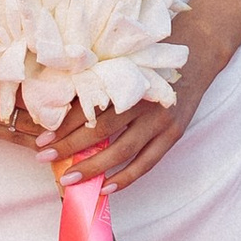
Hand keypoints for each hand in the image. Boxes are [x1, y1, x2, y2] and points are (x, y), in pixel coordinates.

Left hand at [39, 7, 228, 192]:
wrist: (198, 52)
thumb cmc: (153, 55)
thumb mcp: (125, 61)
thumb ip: (101, 82)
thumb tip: (62, 109)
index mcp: (128, 80)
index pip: (90, 108)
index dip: (63, 125)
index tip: (41, 139)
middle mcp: (145, 101)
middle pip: (101, 131)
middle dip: (70, 147)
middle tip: (45, 158)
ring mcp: (162, 120)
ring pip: (122, 151)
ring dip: (93, 168)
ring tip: (69, 179)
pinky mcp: (174, 134)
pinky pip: (147, 162)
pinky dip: (126, 177)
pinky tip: (105, 188)